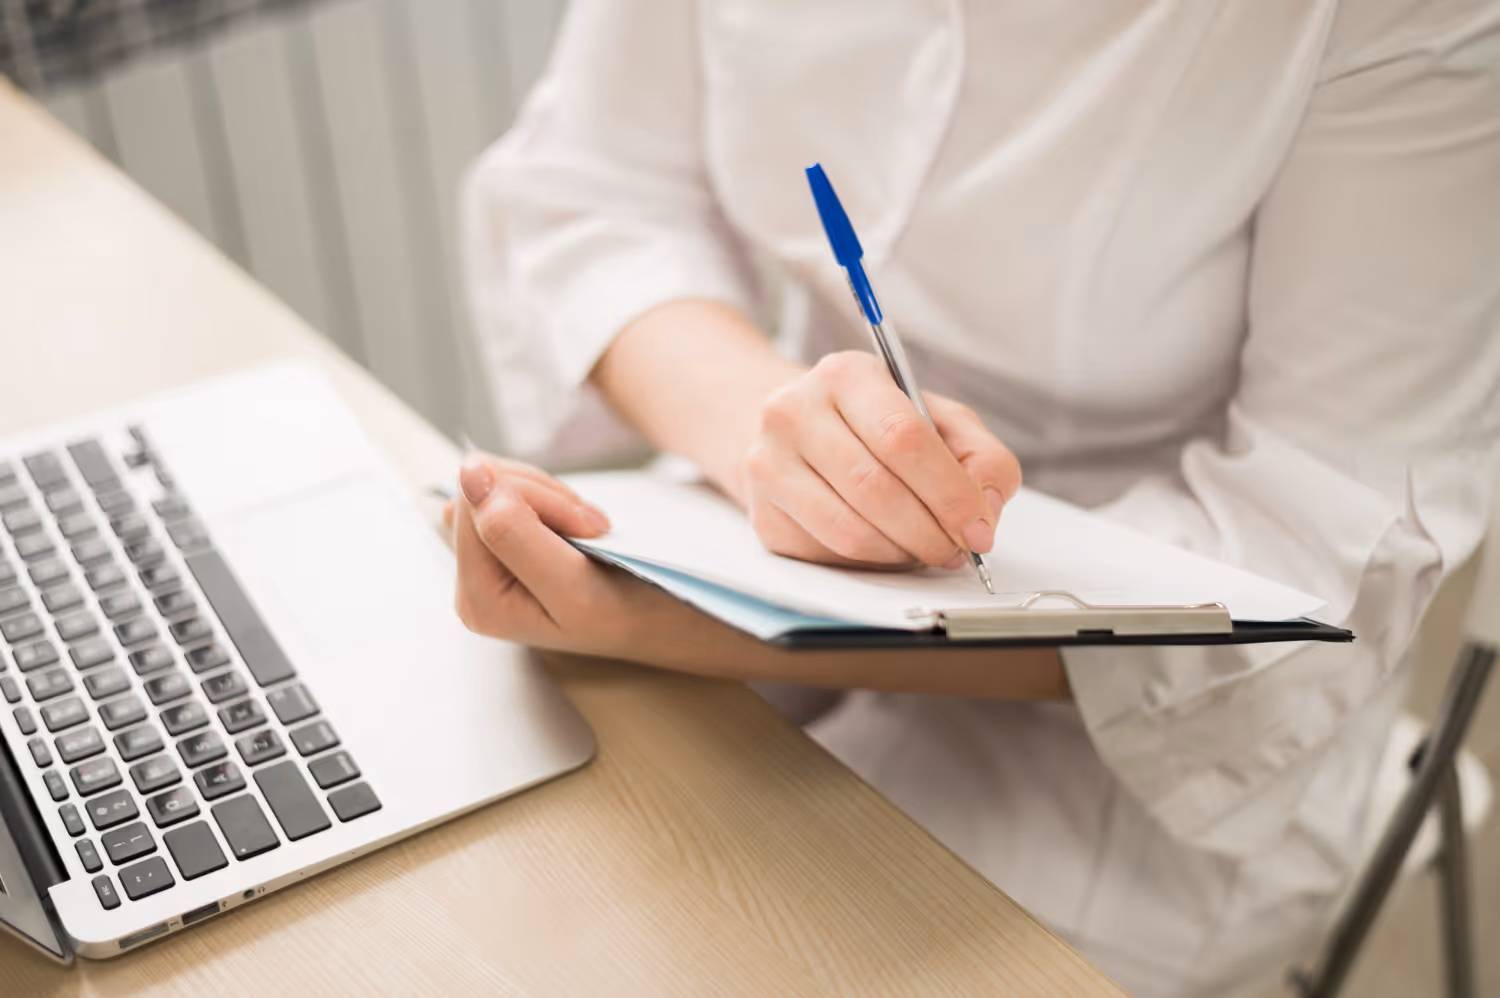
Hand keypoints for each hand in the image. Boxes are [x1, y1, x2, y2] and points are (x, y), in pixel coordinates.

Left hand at [447, 454, 639, 652]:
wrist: (661, 622)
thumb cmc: (625, 613)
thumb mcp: (571, 584)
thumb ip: (511, 531)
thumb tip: (467, 473)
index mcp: (477, 597)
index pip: (471, 501)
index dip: (530, 496)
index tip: (586, 527)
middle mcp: (472, 581)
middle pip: (476, 490)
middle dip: (540, 497)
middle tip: (590, 528)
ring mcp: (487, 564)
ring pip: (495, 485)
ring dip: (551, 497)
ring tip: (588, 530)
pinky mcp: (506, 548)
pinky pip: (511, 495)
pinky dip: (552, 500)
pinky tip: (577, 528)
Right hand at [738, 351, 1020, 568]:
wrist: (798, 433)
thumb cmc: (877, 427)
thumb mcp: (937, 420)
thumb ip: (980, 456)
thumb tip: (987, 507)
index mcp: (846, 375)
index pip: (903, 437)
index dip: (949, 492)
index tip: (979, 528)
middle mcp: (794, 412)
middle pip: (876, 488)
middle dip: (930, 532)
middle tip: (957, 550)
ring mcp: (768, 463)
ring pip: (849, 531)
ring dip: (902, 554)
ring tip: (926, 550)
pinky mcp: (761, 514)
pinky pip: (826, 555)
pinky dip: (869, 563)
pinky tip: (886, 547)